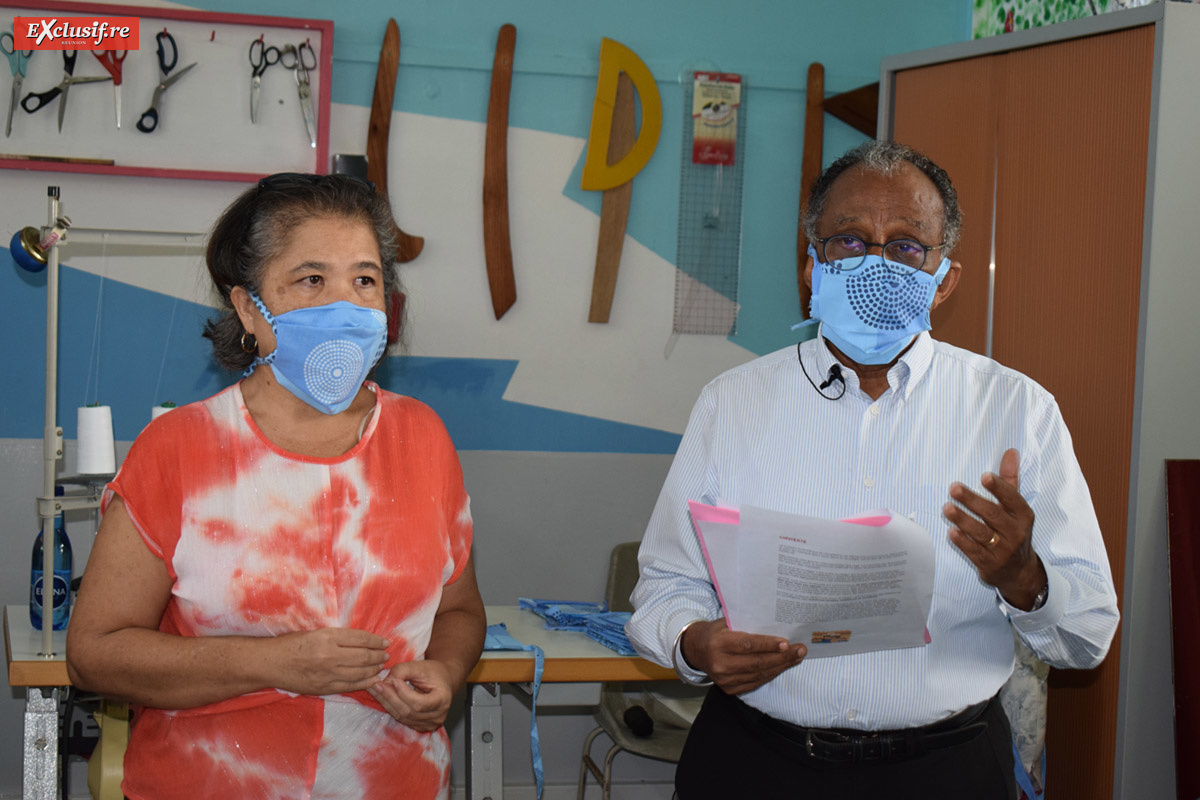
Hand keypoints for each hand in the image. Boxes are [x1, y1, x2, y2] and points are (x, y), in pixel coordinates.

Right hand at [271, 628, 389, 695]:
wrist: (270, 663)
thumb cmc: (291, 644)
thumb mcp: (315, 632)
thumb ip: (337, 637)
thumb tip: (361, 640)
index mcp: (328, 636)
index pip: (360, 638)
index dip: (376, 641)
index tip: (384, 642)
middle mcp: (330, 654)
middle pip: (364, 656)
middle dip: (378, 656)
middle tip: (386, 655)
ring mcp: (328, 673)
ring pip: (360, 672)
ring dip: (374, 670)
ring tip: (381, 667)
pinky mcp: (324, 687)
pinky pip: (349, 686)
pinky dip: (364, 683)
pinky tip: (372, 680)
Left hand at [367, 660, 453, 730]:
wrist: (442, 681)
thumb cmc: (433, 672)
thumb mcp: (420, 666)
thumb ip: (402, 670)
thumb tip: (385, 682)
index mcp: (442, 700)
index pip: (419, 703)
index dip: (404, 693)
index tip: (393, 680)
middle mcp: (437, 716)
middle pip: (408, 712)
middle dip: (390, 697)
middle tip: (377, 684)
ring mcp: (429, 724)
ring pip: (402, 717)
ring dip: (386, 703)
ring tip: (376, 689)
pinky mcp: (419, 726)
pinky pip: (401, 719)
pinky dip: (390, 707)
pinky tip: (382, 697)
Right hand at [681, 619, 805, 694]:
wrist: (696, 650)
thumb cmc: (716, 632)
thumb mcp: (725, 622)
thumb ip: (745, 625)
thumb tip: (776, 625)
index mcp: (718, 643)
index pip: (747, 645)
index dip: (768, 645)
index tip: (787, 643)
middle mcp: (720, 664)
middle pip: (757, 662)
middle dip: (782, 657)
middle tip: (800, 650)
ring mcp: (725, 680)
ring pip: (759, 674)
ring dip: (781, 666)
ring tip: (796, 658)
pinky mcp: (730, 689)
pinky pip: (756, 682)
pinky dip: (771, 674)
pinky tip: (782, 666)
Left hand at [944, 448, 1047, 609]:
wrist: (1019, 572)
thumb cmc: (1013, 531)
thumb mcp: (1016, 507)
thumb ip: (1009, 480)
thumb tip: (1010, 451)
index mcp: (1023, 516)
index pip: (1013, 499)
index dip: (999, 488)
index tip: (984, 476)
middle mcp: (1015, 533)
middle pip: (993, 515)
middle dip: (972, 501)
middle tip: (954, 488)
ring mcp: (1002, 550)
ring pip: (981, 533)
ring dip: (963, 520)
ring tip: (946, 507)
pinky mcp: (989, 564)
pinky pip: (974, 552)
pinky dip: (963, 542)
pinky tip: (951, 532)